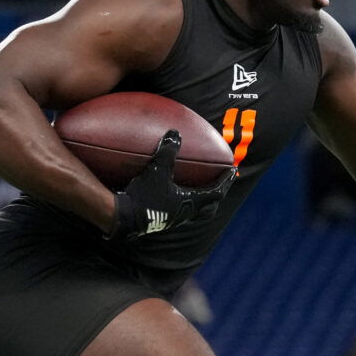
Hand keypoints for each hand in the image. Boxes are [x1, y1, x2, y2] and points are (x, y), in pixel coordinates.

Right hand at [107, 130, 235, 241]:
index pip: (216, 192)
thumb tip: (175, 133)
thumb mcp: (157, 169)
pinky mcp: (159, 222)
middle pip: (209, 208)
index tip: (232, 171)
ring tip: (198, 191)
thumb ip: (168, 151)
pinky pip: (178, 213)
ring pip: (193, 213)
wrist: (122, 217)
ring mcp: (172, 220)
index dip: (225, 181)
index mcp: (190, 203)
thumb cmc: (143, 195)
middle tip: (219, 185)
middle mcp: (185, 214)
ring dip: (200, 203)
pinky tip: (172, 196)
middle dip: (216, 196)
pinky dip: (182, 204)